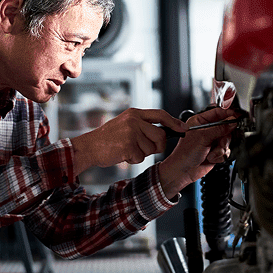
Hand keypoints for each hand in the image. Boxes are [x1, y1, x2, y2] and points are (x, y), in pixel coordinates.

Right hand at [70, 108, 187, 175]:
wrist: (89, 147)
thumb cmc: (107, 139)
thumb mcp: (125, 124)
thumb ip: (143, 125)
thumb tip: (164, 133)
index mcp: (134, 113)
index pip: (160, 115)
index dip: (174, 122)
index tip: (183, 129)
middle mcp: (134, 120)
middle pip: (160, 135)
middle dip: (156, 145)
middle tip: (142, 148)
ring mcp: (131, 132)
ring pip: (151, 148)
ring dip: (141, 153)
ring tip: (126, 149)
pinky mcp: (128, 145)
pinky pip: (141, 157)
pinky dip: (133, 159)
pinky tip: (122, 154)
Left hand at [158, 106, 237, 199]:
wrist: (183, 171)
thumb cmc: (185, 153)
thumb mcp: (203, 137)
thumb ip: (219, 129)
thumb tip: (232, 122)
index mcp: (200, 121)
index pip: (218, 113)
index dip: (228, 114)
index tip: (237, 116)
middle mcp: (207, 130)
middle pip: (226, 128)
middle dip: (224, 138)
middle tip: (220, 142)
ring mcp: (212, 141)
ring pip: (227, 140)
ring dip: (221, 149)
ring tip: (212, 153)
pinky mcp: (215, 151)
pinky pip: (226, 151)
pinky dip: (220, 156)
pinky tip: (211, 158)